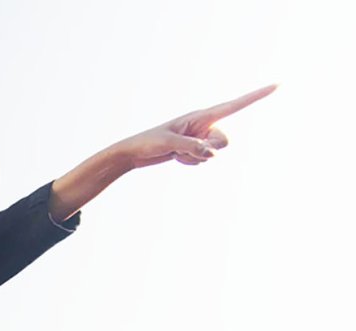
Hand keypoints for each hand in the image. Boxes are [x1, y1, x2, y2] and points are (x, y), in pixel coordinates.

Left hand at [114, 85, 275, 168]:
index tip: (277, 85)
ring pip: (213, 154)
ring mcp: (201, 138)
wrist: (135, 152)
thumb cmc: (149, 142)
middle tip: (185, 148)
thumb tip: (211, 154)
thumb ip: (192, 147)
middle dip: (209, 150)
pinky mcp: (195, 149)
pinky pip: (201, 162)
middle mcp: (205, 125)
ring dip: (195, 158)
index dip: (256, 96)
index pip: (234, 105)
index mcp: (201, 115)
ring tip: (175, 151)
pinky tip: (174, 157)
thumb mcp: (169, 143)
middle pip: (224, 142)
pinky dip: (189, 163)